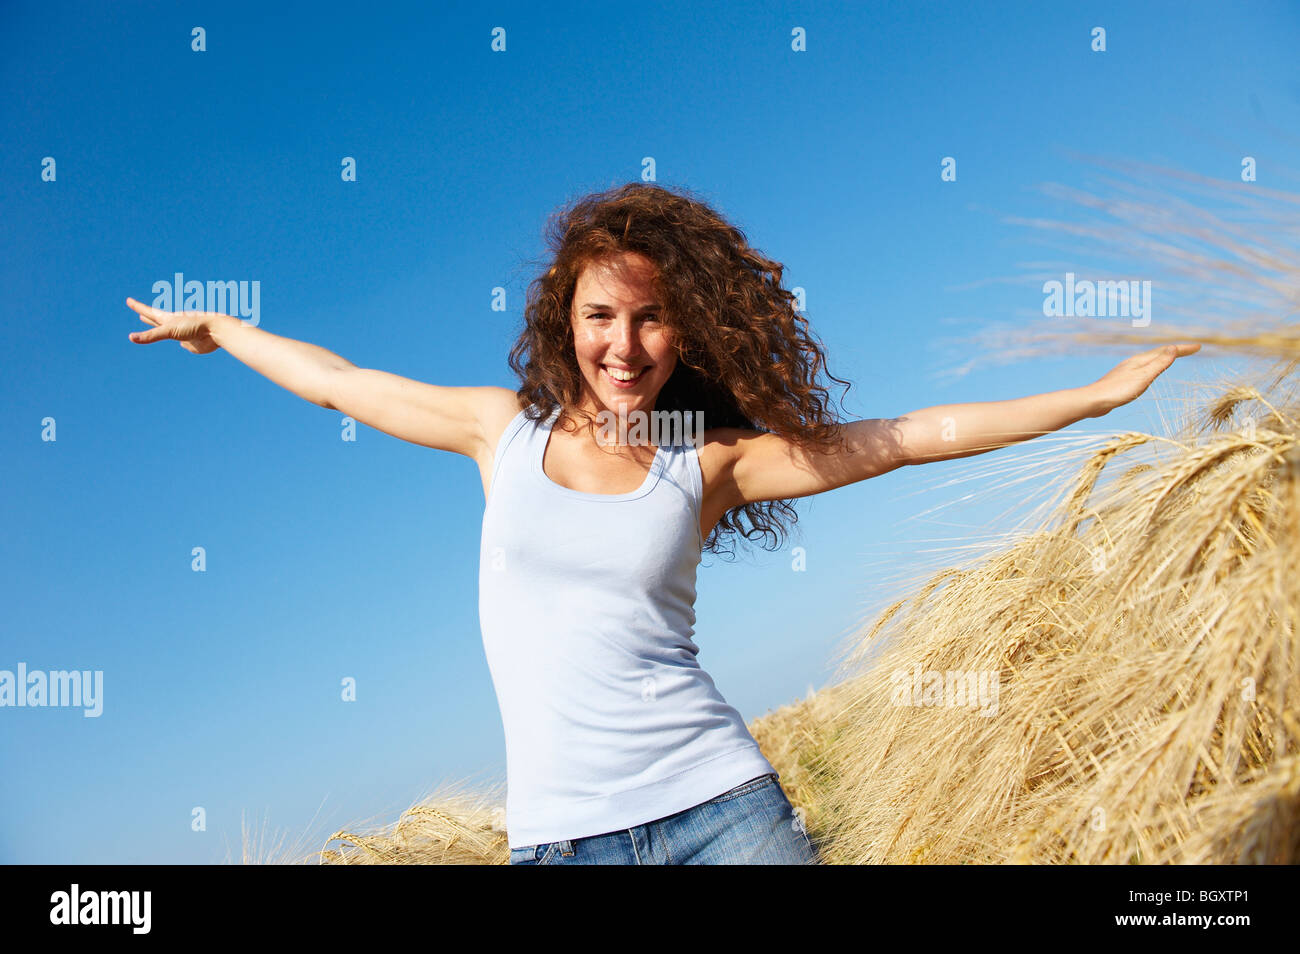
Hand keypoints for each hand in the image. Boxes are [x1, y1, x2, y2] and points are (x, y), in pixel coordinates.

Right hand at [125, 297, 224, 353]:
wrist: (216, 331)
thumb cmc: (194, 326)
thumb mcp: (169, 330)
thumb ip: (150, 336)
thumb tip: (130, 338)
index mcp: (168, 319)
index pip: (149, 312)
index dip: (138, 307)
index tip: (129, 300)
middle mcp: (175, 325)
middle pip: (158, 321)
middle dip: (148, 317)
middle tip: (140, 314)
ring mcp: (183, 334)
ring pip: (170, 332)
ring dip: (164, 330)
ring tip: (159, 326)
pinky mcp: (192, 344)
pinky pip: (185, 345)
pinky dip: (184, 344)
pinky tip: (186, 343)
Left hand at [1086, 343, 1200, 416]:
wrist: (1093, 401)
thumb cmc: (1118, 390)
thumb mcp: (1143, 377)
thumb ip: (1158, 364)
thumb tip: (1173, 348)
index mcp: (1140, 361)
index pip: (1166, 351)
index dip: (1183, 349)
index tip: (1199, 346)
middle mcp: (1134, 363)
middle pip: (1158, 353)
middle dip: (1175, 350)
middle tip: (1190, 349)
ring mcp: (1127, 371)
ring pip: (1150, 361)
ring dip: (1164, 357)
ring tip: (1171, 357)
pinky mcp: (1122, 381)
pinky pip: (1143, 370)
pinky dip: (1153, 368)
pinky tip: (1148, 374)